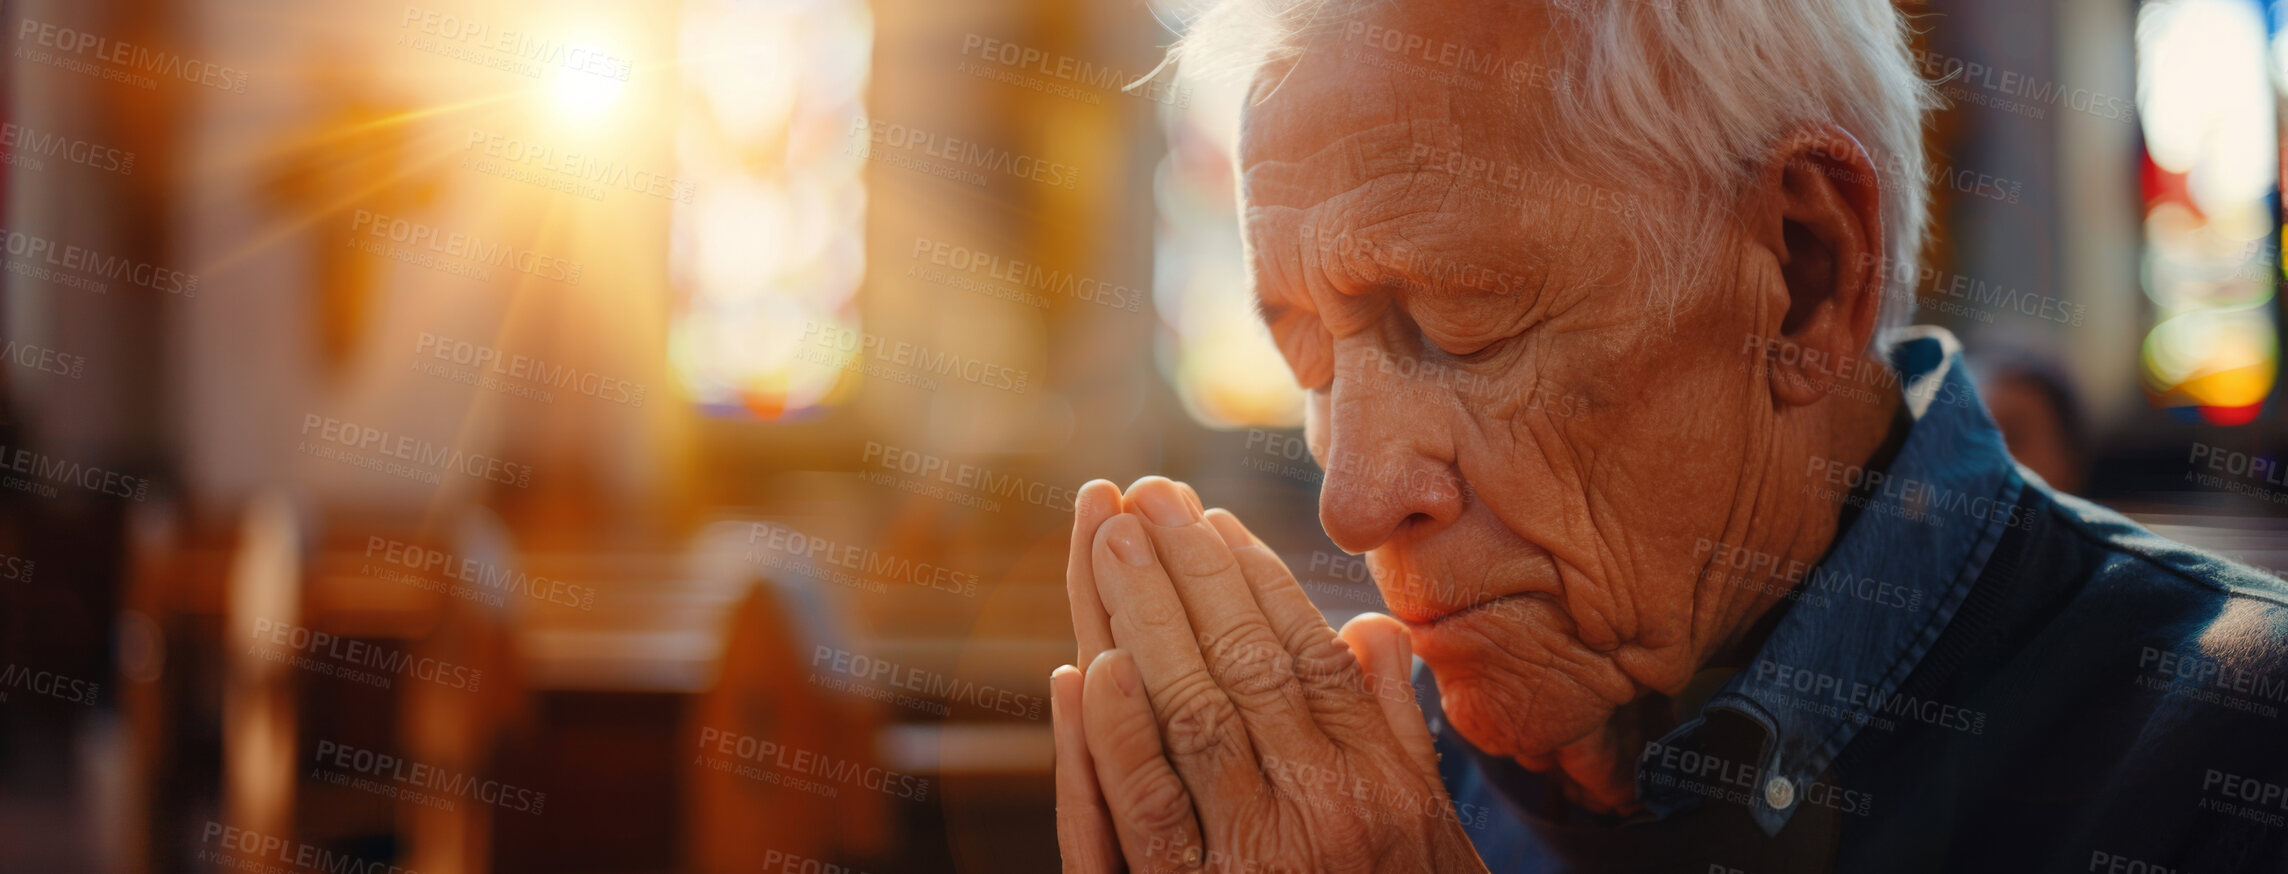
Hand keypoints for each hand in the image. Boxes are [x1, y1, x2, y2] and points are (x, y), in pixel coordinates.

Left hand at [1054, 477, 1488, 873]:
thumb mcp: (1431, 844)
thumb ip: (1396, 735)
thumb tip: (1369, 629)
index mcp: (1385, 793)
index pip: (1309, 659)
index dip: (1255, 582)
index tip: (1212, 521)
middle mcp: (1326, 818)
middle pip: (1244, 666)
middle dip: (1188, 571)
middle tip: (1140, 495)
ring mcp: (1255, 865)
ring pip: (1188, 716)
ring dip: (1143, 620)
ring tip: (1104, 540)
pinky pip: (1147, 815)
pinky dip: (1113, 739)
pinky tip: (1088, 670)